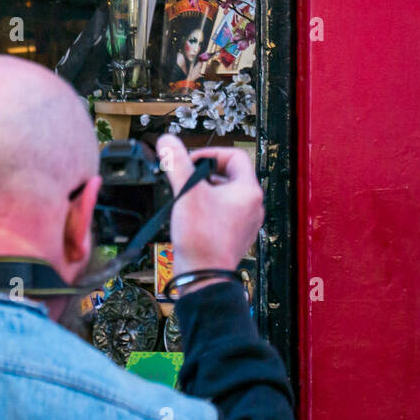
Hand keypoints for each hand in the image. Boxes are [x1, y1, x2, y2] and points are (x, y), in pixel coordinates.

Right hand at [158, 134, 262, 275]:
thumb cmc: (201, 238)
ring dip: (207, 191)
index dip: (211, 153)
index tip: (191, 161)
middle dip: (206, 173)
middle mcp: (253, 205)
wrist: (204, 278)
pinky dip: (209, 209)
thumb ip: (176, 163)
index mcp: (248, 190)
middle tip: (187, 179)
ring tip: (187, 198)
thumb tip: (167, 141)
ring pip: (227, 195)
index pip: (235, 156)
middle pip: (231, 175)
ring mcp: (247, 222)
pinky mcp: (236, 236)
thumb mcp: (187, 193)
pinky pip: (225, 214)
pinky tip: (192, 217)